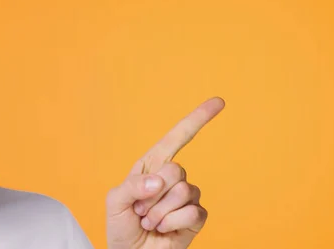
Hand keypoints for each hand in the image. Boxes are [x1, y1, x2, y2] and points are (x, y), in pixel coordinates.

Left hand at [106, 97, 224, 248]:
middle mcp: (171, 178)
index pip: (177, 138)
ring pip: (184, 192)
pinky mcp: (196, 217)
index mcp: (151, 166)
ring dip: (160, 212)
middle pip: (176, 170)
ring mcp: (186, 197)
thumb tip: (159, 181)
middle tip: (141, 211)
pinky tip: (164, 230)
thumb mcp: (115, 201)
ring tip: (150, 222)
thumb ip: (133, 185)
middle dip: (153, 195)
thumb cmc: (122, 226)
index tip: (218, 102)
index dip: (197, 119)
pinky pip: (193, 212)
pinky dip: (173, 224)